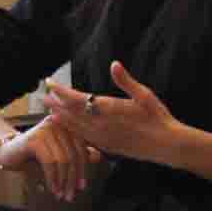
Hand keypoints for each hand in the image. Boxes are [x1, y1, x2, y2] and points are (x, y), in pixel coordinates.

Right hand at [0, 118, 96, 201]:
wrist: (6, 151)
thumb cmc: (32, 153)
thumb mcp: (57, 153)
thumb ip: (75, 153)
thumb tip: (97, 157)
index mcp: (66, 124)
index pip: (81, 148)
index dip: (83, 169)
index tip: (82, 186)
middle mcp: (58, 123)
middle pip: (73, 155)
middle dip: (73, 179)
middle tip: (71, 195)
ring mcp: (46, 129)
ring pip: (62, 160)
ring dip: (63, 181)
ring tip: (61, 194)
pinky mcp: (35, 138)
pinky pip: (50, 163)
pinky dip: (52, 179)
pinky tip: (52, 188)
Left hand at [38, 60, 181, 163]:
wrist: (167, 146)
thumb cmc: (158, 117)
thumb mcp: (145, 95)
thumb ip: (126, 81)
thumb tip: (114, 64)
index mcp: (110, 109)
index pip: (79, 99)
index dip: (62, 91)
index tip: (50, 84)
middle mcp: (102, 125)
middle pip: (72, 113)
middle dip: (57, 104)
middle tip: (44, 96)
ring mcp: (103, 138)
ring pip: (76, 127)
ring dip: (62, 118)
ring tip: (49, 110)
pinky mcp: (107, 147)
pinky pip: (84, 138)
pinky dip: (73, 131)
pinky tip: (67, 128)